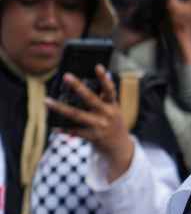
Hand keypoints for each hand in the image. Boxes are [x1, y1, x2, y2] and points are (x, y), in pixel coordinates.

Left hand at [44, 65, 134, 181]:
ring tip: (46, 101)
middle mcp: (107, 114)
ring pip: (76, 115)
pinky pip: (75, 131)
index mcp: (113, 105)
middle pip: (90, 98)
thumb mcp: (113, 110)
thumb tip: (84, 85)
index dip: (104, 78)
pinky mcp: (93, 137)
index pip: (109, 89)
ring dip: (60, 108)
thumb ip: (102, 99)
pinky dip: (64, 129)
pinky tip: (54, 126)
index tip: (97, 66)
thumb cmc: (112, 123)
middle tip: (66, 76)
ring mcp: (100, 125)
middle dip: (78, 86)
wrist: (119, 147)